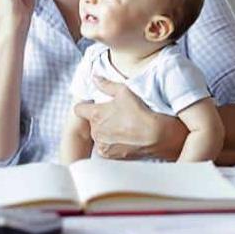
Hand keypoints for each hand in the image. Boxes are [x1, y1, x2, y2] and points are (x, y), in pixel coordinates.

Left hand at [73, 77, 187, 160]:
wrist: (156, 136)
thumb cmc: (141, 111)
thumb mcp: (124, 91)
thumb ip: (106, 85)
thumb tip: (94, 78)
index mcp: (95, 114)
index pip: (78, 109)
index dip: (85, 106)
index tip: (94, 106)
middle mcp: (95, 131)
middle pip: (91, 123)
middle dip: (100, 119)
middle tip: (117, 115)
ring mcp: (102, 144)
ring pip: (98, 136)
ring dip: (106, 132)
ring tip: (123, 128)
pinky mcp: (109, 155)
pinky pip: (106, 147)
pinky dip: (112, 144)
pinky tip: (125, 138)